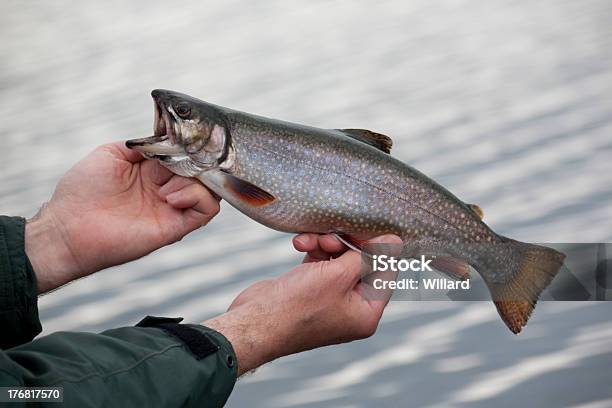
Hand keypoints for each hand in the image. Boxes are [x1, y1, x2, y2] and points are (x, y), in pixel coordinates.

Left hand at [26, 142, 219, 292]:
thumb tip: (167, 139)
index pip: (186, 155)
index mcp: (153, 172)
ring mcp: (173, 208)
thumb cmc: (82, 192)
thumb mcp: (111, 153)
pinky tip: (169, 197)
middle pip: (203, 170)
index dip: (188, 146)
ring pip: (210, 188)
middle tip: (176, 165)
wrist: (69, 228)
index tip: (182, 142)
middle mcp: (167, 189)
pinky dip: (198, 197)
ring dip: (194, 180)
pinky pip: (207, 210)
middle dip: (195, 162)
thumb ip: (141, 144)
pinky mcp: (175, 227)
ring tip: (164, 188)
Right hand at [203, 233, 401, 375]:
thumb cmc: (297, 306)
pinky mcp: (308, 290)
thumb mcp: (339, 276)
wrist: (254, 322)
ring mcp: (328, 300)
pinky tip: (299, 244)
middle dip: (345, 245)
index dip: (379, 250)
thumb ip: (367, 257)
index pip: (384, 275)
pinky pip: (319, 264)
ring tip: (311, 241)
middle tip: (334, 234)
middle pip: (360, 265)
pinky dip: (312, 252)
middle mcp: (349, 309)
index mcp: (365, 314)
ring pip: (337, 261)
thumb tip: (394, 242)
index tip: (372, 228)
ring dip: (325, 245)